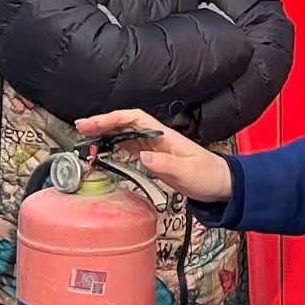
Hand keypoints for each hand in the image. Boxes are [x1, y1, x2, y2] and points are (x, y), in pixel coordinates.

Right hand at [79, 109, 231, 205]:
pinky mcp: (154, 160)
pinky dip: (114, 148)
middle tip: (81, 129)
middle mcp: (156, 138)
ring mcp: (154, 148)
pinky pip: (130, 149)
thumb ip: (165, 164)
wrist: (222, 185)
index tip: (94, 124)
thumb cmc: (210, 175)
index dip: (112, 118)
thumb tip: (142, 156)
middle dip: (102, 125)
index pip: (133, 118)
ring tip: (86, 139)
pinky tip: (104, 152)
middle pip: (124, 124)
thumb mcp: (188, 171)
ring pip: (124, 136)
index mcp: (164, 135)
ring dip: (105, 136)